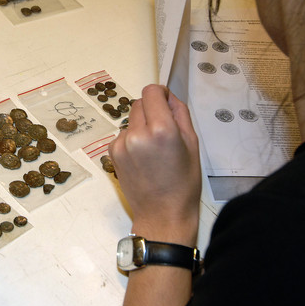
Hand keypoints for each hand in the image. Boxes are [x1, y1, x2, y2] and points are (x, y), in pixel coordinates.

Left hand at [109, 84, 200, 243]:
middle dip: (151, 111)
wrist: (162, 214)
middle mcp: (137, 134)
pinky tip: (143, 158)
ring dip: (141, 126)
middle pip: (139, 103)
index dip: (160, 94)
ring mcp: (121, 144)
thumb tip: (168, 96)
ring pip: (130, 119)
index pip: (152, 92)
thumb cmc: (183, 183)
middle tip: (164, 131)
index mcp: (161, 130)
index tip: (166, 103)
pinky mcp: (112, 153)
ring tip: (154, 150)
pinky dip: (132, 139)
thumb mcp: (192, 143)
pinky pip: (123, 135)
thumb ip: (180, 113)